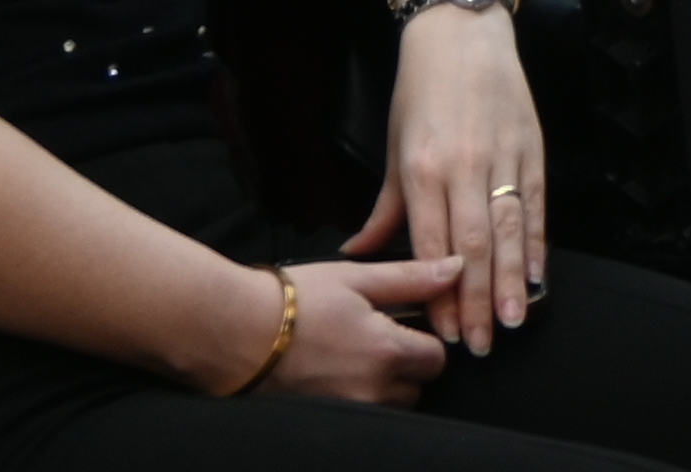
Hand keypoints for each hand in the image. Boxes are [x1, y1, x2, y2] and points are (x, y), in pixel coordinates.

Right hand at [265, 258, 459, 403]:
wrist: (233, 331)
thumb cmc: (294, 298)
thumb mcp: (357, 278)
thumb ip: (412, 278)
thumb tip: (457, 269)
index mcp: (388, 352)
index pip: (437, 358)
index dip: (426, 339)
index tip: (405, 324)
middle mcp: (373, 390)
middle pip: (415, 388)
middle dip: (406, 366)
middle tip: (375, 338)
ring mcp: (349, 411)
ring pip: (388, 405)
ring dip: (382, 385)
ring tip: (351, 355)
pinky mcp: (327, 420)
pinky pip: (361, 415)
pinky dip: (356, 397)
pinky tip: (334, 373)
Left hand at [352, 0, 544, 351]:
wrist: (461, 31)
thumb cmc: (421, 90)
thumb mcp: (395, 148)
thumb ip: (384, 210)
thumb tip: (359, 255)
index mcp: (423, 169)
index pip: (432, 245)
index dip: (441, 294)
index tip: (445, 333)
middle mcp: (464, 166)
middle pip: (473, 247)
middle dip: (477, 301)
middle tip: (483, 344)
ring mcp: (502, 156)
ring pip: (509, 231)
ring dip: (511, 281)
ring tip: (513, 320)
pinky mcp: (532, 147)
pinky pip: (536, 205)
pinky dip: (539, 243)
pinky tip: (539, 276)